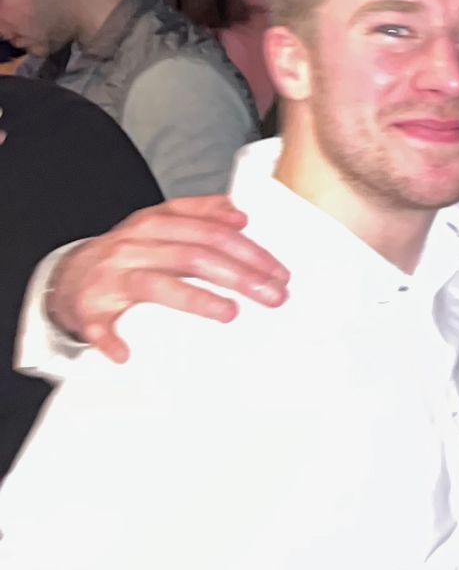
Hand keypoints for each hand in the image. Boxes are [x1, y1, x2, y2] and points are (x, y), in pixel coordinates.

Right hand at [49, 200, 288, 361]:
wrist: (68, 276)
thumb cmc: (126, 254)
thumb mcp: (160, 224)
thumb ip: (199, 216)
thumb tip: (239, 214)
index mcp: (156, 224)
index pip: (211, 232)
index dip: (249, 251)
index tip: (279, 272)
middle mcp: (135, 246)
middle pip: (195, 256)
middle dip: (240, 276)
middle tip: (273, 296)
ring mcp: (111, 278)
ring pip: (157, 285)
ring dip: (195, 300)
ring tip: (229, 313)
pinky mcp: (88, 310)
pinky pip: (99, 327)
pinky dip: (111, 340)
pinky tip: (125, 354)